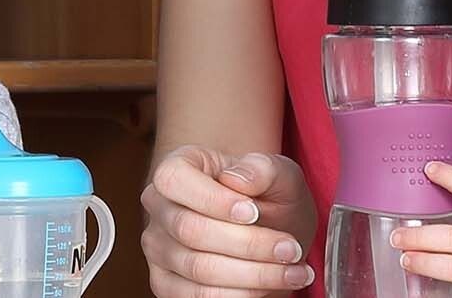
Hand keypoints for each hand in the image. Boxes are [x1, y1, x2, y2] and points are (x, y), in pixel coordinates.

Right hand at [141, 147, 317, 296]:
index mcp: (178, 167)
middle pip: (191, 231)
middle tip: (290, 249)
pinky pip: (198, 296)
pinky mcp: (165, 283)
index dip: (213, 199)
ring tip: (294, 272)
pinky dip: (241, 295)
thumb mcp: (280, 173)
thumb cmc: (269, 195)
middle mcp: (160, 207)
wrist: (272, 228)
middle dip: (249, 244)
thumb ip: (264, 168)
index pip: (175, 179)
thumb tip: (238, 178)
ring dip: (253, 275)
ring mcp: (158, 248)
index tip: (254, 212)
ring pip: (199, 268)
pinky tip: (272, 286)